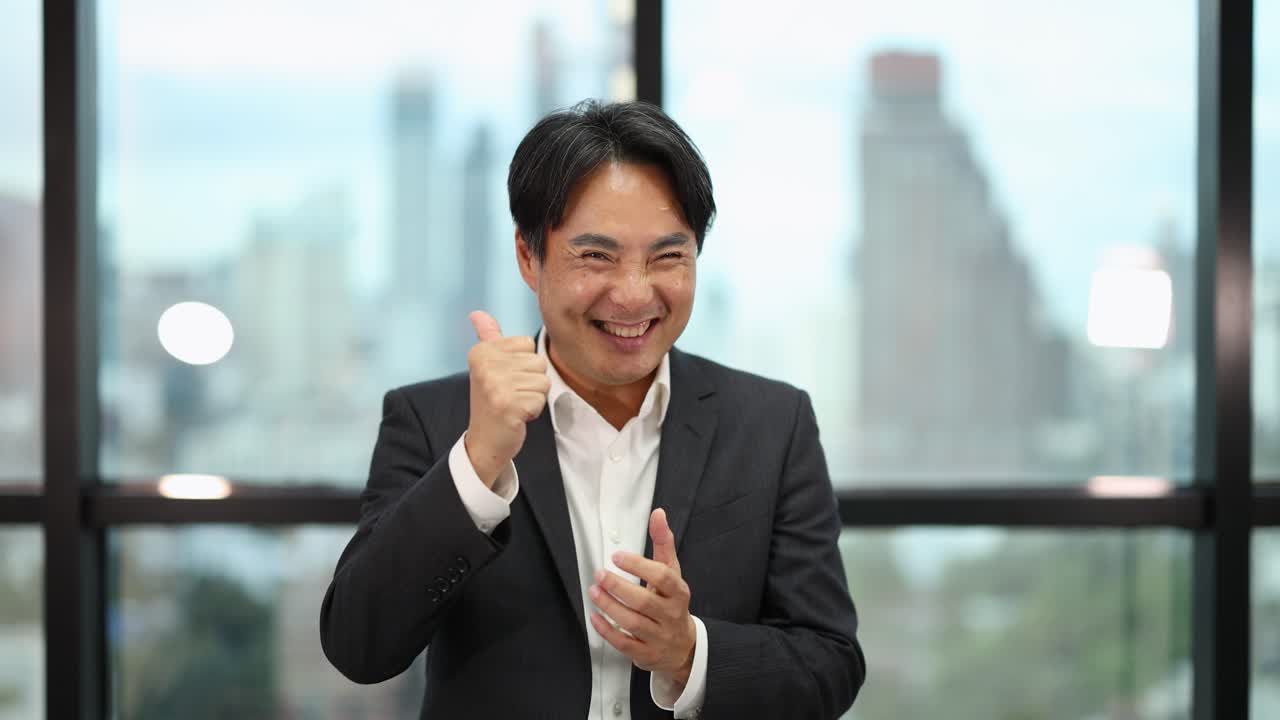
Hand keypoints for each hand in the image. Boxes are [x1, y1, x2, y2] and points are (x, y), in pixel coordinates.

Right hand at [464, 311, 549, 487]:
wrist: (485, 441)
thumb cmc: (492, 400)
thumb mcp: (487, 366)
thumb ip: (488, 337)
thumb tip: (477, 313)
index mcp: (481, 351)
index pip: (528, 343)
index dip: (524, 364)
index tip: (506, 379)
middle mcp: (485, 365)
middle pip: (538, 362)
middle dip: (531, 382)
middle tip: (510, 395)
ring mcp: (495, 385)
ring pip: (543, 380)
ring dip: (533, 397)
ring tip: (514, 405)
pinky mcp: (508, 405)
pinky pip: (541, 398)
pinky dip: (533, 410)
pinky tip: (516, 416)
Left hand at [589, 508, 695, 686]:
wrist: (684, 647)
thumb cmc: (672, 602)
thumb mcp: (672, 573)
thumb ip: (663, 544)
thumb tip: (658, 513)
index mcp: (679, 592)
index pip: (662, 577)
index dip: (639, 566)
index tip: (617, 557)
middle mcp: (671, 615)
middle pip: (644, 601)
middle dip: (618, 587)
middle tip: (599, 574)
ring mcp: (659, 637)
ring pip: (632, 623)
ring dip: (609, 606)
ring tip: (593, 591)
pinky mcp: (646, 654)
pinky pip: (624, 643)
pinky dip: (607, 630)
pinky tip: (594, 616)